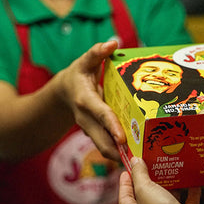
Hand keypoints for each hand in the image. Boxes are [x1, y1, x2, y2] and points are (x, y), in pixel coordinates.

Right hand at [55, 41, 125, 159]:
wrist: (63, 93)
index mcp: (85, 100)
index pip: (100, 114)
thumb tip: (112, 42)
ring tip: (140, 161)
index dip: (111, 126)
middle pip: (101, 139)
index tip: (122, 138)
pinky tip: (135, 156)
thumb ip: (97, 53)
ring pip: (104, 146)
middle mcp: (86, 118)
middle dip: (117, 150)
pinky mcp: (95, 135)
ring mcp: (89, 129)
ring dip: (119, 155)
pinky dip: (118, 152)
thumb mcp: (84, 62)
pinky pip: (106, 146)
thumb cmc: (78, 75)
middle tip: (136, 159)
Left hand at [119, 157, 203, 203]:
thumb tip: (134, 162)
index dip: (124, 185)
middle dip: (149, 183)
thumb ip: (139, 174)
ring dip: (171, 187)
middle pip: (147, 198)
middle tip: (151, 168)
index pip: (125, 199)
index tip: (126, 172)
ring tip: (172, 172)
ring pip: (168, 200)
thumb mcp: (144, 189)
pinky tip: (193, 182)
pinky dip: (191, 193)